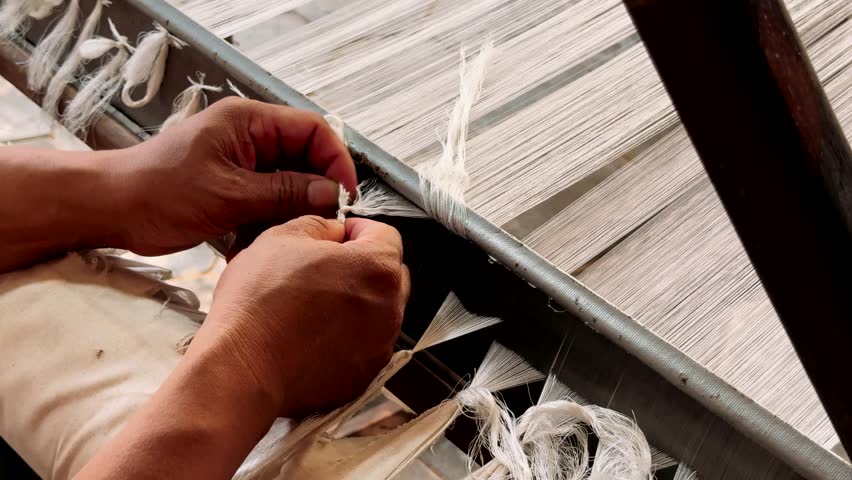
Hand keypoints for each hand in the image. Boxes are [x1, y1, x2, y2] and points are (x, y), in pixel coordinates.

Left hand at [114, 97, 355, 255]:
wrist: (113, 209)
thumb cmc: (160, 191)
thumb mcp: (229, 194)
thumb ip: (284, 192)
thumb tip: (331, 193)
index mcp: (249, 122)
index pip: (312, 129)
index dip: (335, 159)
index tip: (346, 194)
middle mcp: (250, 138)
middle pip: (305, 157)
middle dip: (317, 188)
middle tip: (326, 221)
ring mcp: (243, 163)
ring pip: (290, 182)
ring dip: (295, 208)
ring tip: (295, 233)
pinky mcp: (235, 187)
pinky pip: (270, 200)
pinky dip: (274, 219)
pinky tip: (270, 239)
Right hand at [185, 215, 409, 416]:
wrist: (241, 371)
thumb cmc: (258, 308)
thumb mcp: (280, 239)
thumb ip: (319, 225)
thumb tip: (332, 231)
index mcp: (376, 268)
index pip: (385, 234)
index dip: (357, 229)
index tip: (337, 234)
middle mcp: (389, 308)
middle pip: (387, 274)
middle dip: (361, 265)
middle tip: (322, 268)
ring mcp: (379, 346)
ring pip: (377, 311)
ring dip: (354, 302)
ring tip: (311, 304)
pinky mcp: (364, 374)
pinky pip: (363, 344)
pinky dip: (346, 336)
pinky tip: (311, 334)